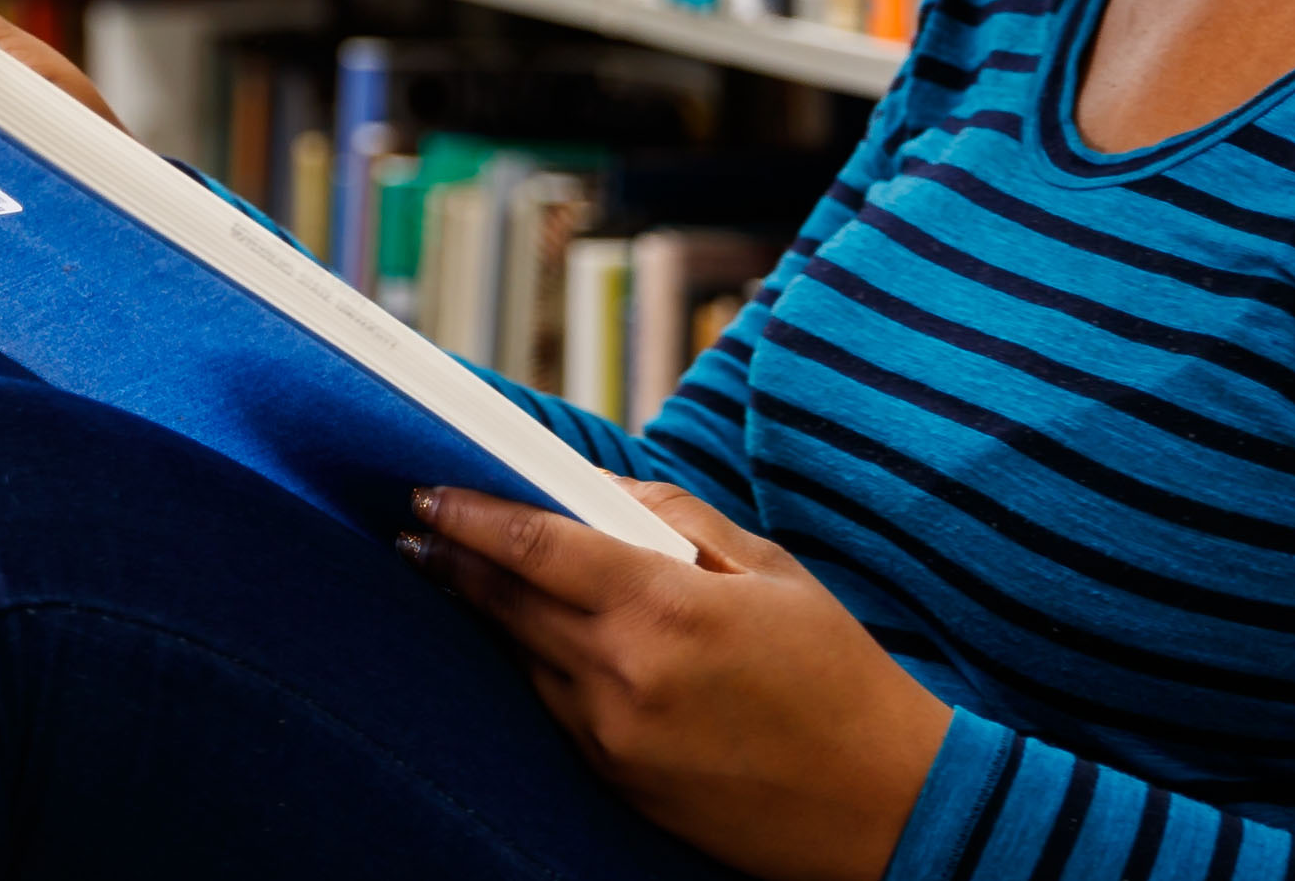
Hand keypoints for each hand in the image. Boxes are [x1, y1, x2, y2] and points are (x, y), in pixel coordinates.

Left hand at [410, 481, 951, 880]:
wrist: (882, 805)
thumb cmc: (839, 676)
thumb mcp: (770, 571)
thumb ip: (678, 519)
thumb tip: (602, 491)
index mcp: (666, 608)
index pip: (535, 547)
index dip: (470, 514)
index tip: (426, 491)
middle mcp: (624, 676)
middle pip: (508, 604)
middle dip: (454, 560)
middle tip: (413, 526)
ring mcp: (612, 738)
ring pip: (522, 658)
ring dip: (485, 616)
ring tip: (449, 574)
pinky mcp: (615, 781)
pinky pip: (554, 708)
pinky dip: (532, 667)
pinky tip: (520, 642)